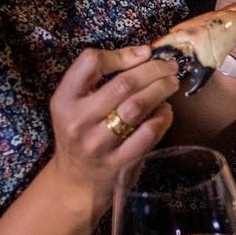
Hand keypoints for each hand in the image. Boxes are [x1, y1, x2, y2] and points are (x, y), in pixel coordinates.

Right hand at [45, 46, 177, 209]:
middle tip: (170, 66)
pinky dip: (163, 118)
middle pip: (123, 84)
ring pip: (137, 107)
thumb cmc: (81, 133)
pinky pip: (148, 133)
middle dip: (153, 70)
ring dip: (161, 91)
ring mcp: (98, 144)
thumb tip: (144, 53)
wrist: (75, 180)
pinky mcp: (118, 162)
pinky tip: (165, 111)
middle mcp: (78, 120)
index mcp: (64, 100)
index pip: (90, 63)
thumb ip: (99, 78)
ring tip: (171, 84)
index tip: (144, 53)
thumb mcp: (75, 103)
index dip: (121, 54)